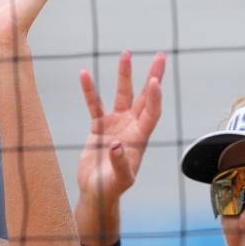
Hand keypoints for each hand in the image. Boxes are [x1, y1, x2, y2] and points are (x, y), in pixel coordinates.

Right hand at [76, 51, 165, 203]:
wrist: (96, 192)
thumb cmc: (112, 188)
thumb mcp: (120, 180)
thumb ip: (120, 164)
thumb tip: (116, 146)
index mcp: (141, 138)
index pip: (152, 113)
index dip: (155, 98)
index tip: (155, 81)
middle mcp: (132, 126)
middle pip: (144, 96)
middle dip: (152, 76)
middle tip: (160, 56)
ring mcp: (116, 124)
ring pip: (122, 94)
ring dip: (124, 75)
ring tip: (125, 54)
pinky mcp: (99, 126)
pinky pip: (94, 104)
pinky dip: (90, 90)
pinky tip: (84, 74)